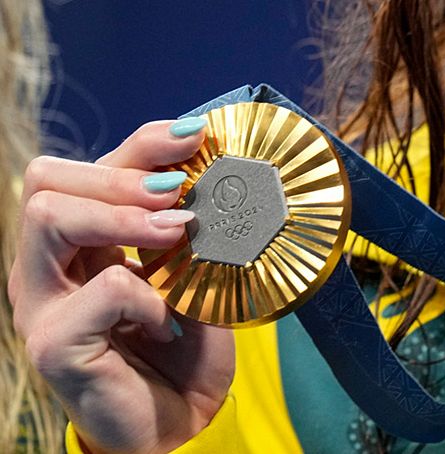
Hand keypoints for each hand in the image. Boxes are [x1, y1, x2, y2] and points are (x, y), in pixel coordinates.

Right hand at [9, 119, 234, 452]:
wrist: (180, 421)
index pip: (86, 169)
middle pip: (47, 180)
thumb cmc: (183, 346)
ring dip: (125, 215)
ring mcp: (42, 305)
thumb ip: (183, 228)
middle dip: (122, 173)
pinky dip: (147, 297)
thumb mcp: (189, 274)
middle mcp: (47, 267)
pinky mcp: (55, 344)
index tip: (195, 134)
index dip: (139, 143)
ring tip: (179, 232)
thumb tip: (211, 166)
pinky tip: (170, 321)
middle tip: (180, 191)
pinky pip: (100, 291)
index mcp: (78, 243)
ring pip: (50, 218)